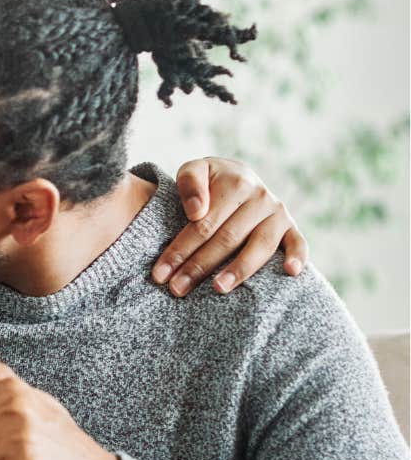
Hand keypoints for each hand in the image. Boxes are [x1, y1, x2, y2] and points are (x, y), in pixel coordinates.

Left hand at [153, 157, 307, 295]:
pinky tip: (290, 272)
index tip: (160, 274)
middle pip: (226, 239)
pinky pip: (298, 242)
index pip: (203, 224)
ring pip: (259, 246)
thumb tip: (197, 211)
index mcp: (235, 183)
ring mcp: (278, 213)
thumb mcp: (194, 170)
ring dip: (239, 269)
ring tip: (218, 288)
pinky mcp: (291, 227)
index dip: (180, 249)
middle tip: (177, 288)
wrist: (237, 177)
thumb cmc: (209, 181)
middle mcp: (260, 198)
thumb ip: (189, 182)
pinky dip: (298, 256)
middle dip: (199, 266)